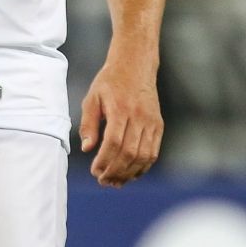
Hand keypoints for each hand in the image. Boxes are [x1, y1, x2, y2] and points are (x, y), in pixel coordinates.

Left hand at [80, 57, 161, 186]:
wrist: (135, 65)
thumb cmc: (110, 82)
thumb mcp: (92, 98)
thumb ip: (88, 124)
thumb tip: (87, 149)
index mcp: (120, 108)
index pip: (114, 142)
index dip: (104, 161)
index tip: (95, 171)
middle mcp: (138, 116)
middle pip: (129, 152)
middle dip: (115, 171)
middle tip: (103, 181)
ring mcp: (151, 121)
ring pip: (143, 156)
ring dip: (129, 173)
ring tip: (115, 181)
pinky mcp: (158, 125)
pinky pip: (153, 152)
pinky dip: (143, 167)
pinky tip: (131, 173)